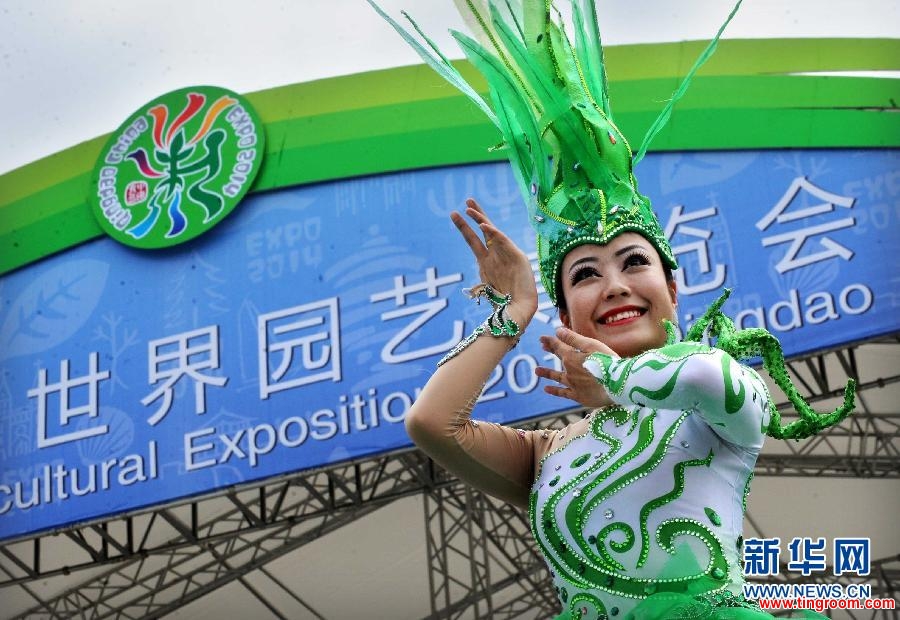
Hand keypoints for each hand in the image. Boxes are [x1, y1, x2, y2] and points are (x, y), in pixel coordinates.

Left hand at [451, 198, 537, 321]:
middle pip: (485, 230)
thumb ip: (479, 285)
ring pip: (492, 232)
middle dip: (475, 215)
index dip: (465, 227)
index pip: (475, 239)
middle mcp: (496, 254)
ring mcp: (506, 254)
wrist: (519, 310)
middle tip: (467, 200)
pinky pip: (502, 242)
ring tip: (468, 209)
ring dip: (480, 220)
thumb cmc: (504, 304)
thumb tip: (472, 289)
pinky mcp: (516, 256)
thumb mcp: (486, 289)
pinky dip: (493, 233)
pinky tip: (483, 226)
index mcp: (486, 261)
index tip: (455, 214)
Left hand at [536, 327, 617, 407]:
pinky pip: (563, 393)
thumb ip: (573, 338)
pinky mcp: (578, 396)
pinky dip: (554, 391)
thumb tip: (557, 330)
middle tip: (542, 345)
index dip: (550, 341)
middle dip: (551, 350)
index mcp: (571, 357)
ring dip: (547, 373)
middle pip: (559, 358)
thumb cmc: (607, 362)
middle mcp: (569, 371)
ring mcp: (573, 385)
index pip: (558, 346)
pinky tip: (546, 389)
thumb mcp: (591, 345)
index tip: (541, 338)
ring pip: (557, 377)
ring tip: (536, 370)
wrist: (617, 385)